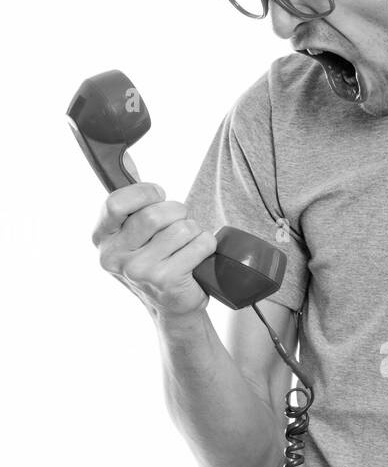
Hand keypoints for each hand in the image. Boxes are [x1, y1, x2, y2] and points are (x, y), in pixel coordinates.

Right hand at [92, 182, 217, 318]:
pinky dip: (206, 245)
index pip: (116, 203)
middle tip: (181, 221)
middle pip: (153, 214)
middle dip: (176, 211)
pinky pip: (198, 244)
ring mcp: (140, 271)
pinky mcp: (166, 281)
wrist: (172, 307)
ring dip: (193, 229)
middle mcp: (115, 257)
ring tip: (188, 243)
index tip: (158, 195)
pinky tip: (199, 256)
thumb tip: (127, 159)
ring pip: (180, 228)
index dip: (143, 192)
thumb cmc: (156, 262)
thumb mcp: (133, 235)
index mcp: (102, 239)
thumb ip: (130, 205)